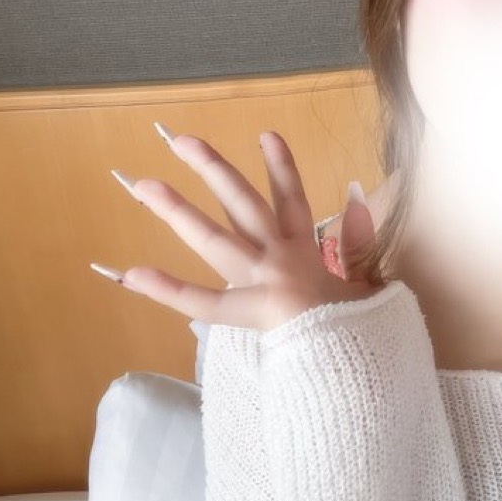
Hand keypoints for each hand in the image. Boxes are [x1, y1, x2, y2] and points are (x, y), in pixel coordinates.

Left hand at [91, 123, 384, 329]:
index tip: (266, 135)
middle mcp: (279, 259)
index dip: (281, 167)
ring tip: (144, 186)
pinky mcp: (246, 313)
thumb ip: (358, 242)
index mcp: (307, 253)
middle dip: (214, 170)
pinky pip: (203, 302)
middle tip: (182, 141)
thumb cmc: (362, 331)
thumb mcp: (370, 283)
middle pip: (243, 205)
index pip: (293, 201)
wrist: (355, 365)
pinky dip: (168, 290)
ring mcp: (260, 282)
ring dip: (179, 211)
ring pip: (215, 239)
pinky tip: (131, 273)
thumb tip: (356, 194)